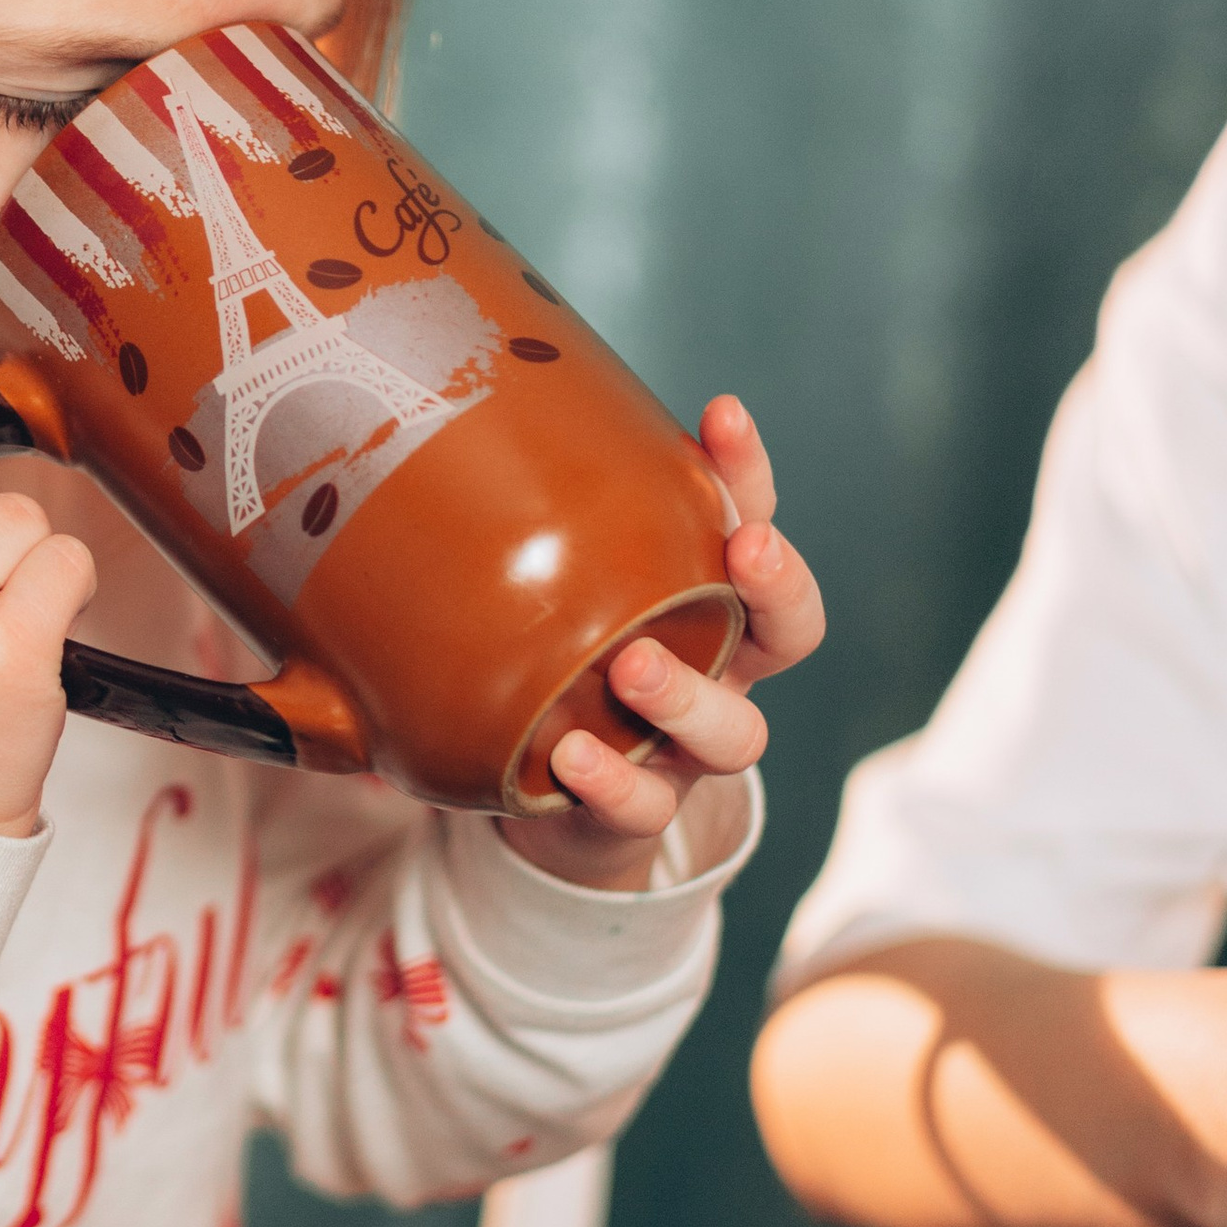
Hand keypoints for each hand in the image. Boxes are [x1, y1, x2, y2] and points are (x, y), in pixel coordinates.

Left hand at [503, 395, 823, 892]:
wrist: (549, 800)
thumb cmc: (555, 665)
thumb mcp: (551, 590)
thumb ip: (520, 525)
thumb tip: (437, 423)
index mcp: (702, 601)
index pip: (750, 523)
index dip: (747, 473)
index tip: (721, 413)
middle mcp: (715, 670)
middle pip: (789, 630)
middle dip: (778, 585)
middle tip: (745, 546)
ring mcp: (683, 749)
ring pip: (734, 734)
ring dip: (689, 697)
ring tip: (633, 665)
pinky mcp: (637, 813)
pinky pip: (646, 806)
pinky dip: (616, 782)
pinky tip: (577, 754)